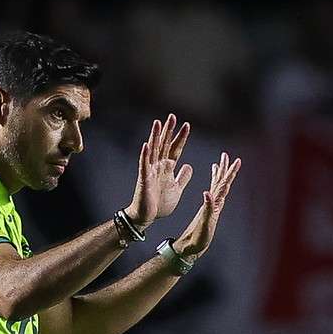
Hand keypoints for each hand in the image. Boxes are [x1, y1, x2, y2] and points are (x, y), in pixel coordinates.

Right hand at [125, 114, 192, 228]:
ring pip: (153, 150)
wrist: (148, 217)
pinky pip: (144, 165)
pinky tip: (146, 145)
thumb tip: (188, 165)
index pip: (175, 149)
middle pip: (164, 145)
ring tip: (157, 122)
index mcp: (167, 168)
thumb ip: (182, 177)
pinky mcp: (144, 179)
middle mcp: (158, 166)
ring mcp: (150, 171)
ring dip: (155, 136)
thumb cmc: (160, 204)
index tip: (187, 125)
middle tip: (172, 116)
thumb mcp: (177, 189)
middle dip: (169, 131)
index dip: (181, 138)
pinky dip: (145, 155)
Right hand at [174, 152, 240, 259]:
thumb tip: (208, 192)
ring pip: (217, 185)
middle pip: (222, 182)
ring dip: (219, 173)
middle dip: (225, 169)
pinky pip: (211, 190)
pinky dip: (212, 181)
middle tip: (227, 155)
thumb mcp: (204, 223)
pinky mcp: (206, 208)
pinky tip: (213, 177)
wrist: (191, 248)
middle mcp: (215, 204)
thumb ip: (207, 208)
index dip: (230, 173)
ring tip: (221, 162)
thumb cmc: (198, 239)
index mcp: (215, 205)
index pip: (224, 185)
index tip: (236, 161)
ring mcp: (211, 205)